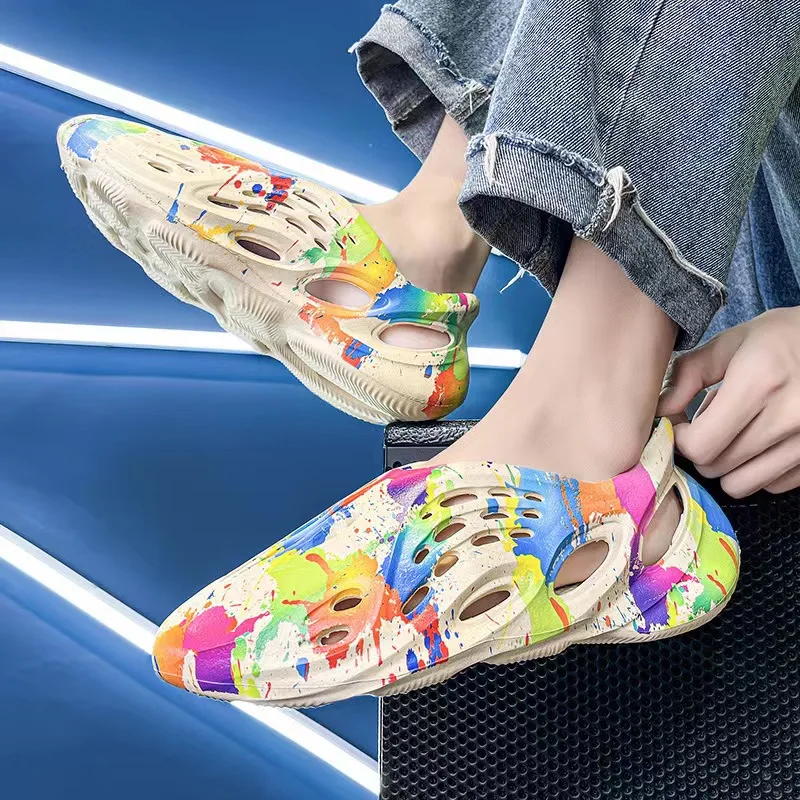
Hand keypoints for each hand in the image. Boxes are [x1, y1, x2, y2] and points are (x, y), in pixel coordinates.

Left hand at [657, 307, 799, 497]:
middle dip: (700, 449)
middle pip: (715, 466)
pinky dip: (758, 470)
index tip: (682, 423)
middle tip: (707, 424)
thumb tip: (661, 408)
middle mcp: (787, 416)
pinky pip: (772, 485)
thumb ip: (689, 372)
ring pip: (741, 484)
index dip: (681, 438)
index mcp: (759, 382)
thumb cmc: (783, 339)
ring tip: (734, 433)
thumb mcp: (733, 342)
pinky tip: (760, 442)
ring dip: (726, 464)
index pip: (700, 445)